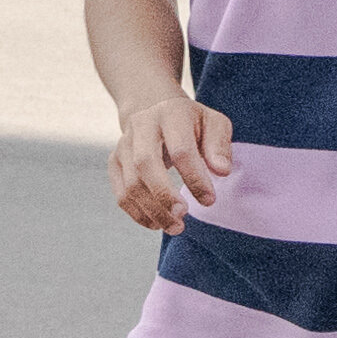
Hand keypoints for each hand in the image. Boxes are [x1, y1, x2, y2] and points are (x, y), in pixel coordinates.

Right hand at [110, 94, 238, 232]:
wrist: (157, 111)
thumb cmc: (192, 123)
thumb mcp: (214, 124)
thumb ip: (219, 146)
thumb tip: (221, 171)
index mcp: (171, 113)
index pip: (181, 150)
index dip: (195, 178)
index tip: (209, 200)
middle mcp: (142, 125)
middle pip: (145, 163)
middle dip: (164, 195)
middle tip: (183, 215)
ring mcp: (124, 144)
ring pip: (131, 183)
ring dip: (153, 211)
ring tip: (176, 226)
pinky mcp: (115, 161)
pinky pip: (122, 193)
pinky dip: (138, 213)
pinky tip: (157, 223)